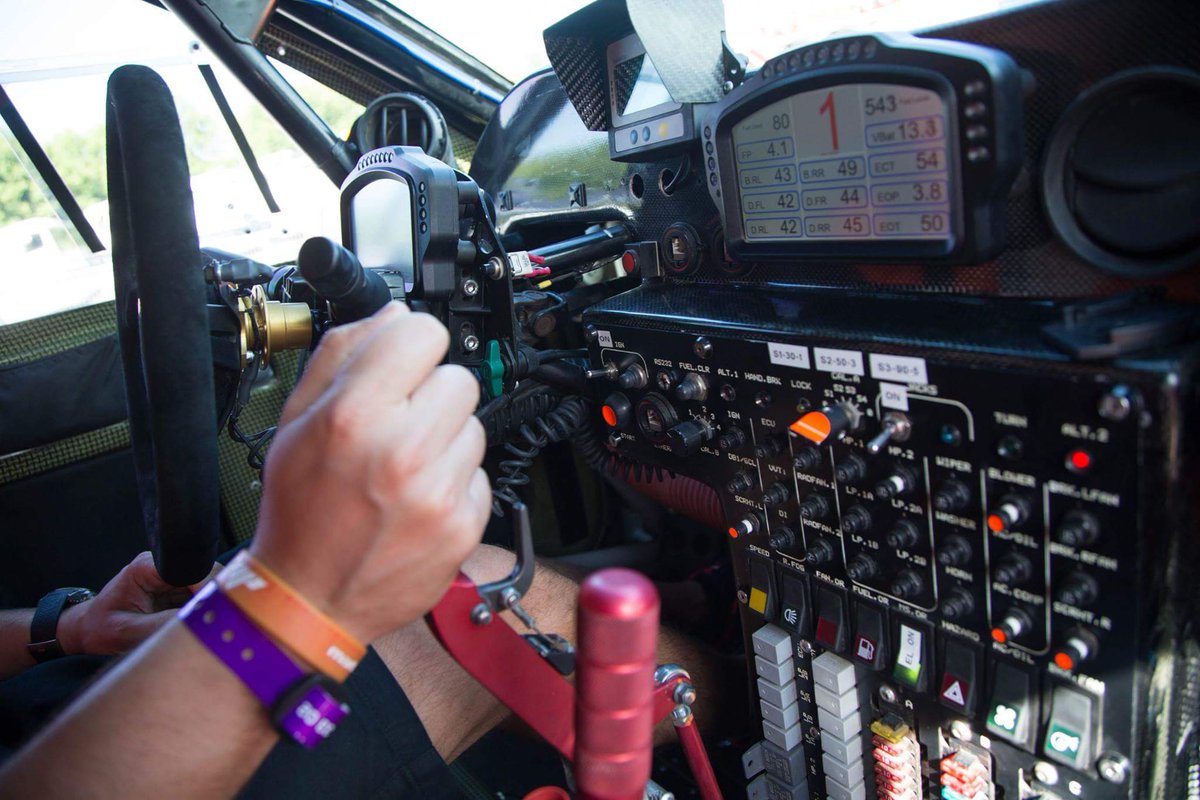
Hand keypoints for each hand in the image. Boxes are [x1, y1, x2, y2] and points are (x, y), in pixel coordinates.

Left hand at [58, 551, 214, 655]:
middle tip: (212, 624)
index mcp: (146, 568)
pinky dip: (203, 611)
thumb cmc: (100, 629)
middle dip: (212, 598)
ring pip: (209, 585)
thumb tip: (197, 623)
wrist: (89, 629)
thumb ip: (161, 625)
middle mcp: (162, 566)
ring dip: (208, 606)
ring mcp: (171, 576)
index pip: (191, 569)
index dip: (208, 588)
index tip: (215, 611)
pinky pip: (201, 596)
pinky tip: (196, 624)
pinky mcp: (177, 589)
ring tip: (201, 627)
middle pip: (206, 573)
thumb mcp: (127, 632)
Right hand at [249, 302, 490, 642]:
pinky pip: (479, 474)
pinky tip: (419, 498)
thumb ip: (344, 353)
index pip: (423, 332)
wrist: (309, 597)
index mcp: (354, 414)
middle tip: (398, 425)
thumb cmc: (299, 510)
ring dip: (446, 439)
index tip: (402, 363)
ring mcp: (438, 491)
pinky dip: (455, 481)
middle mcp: (402, 449)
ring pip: (474, 425)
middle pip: (458, 377)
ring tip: (404, 467)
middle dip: (430, 394)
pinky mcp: (464, 524)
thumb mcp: (296, 419)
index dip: (411, 344)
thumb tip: (392, 312)